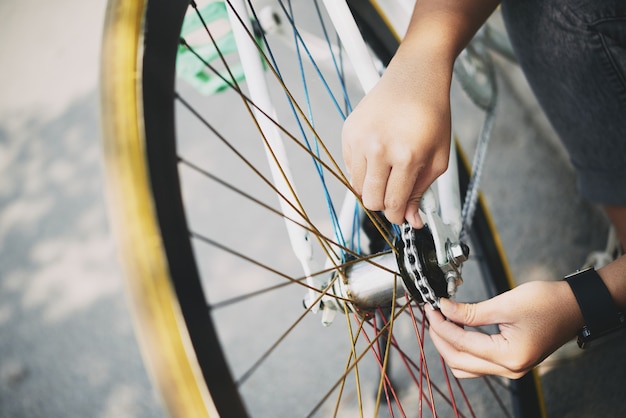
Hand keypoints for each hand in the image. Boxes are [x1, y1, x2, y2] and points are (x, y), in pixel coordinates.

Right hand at [342, 70, 450, 227]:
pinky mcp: (348, 132)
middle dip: (384, 204)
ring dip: (372, 187)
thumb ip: (422, 191)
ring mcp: (360, 140)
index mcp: (406, 156)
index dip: (398, 216)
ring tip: (388, 172)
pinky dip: (362, 170)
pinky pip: (349, 167)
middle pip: (370, 200)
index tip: (402, 215)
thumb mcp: (438, 157)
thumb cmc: (431, 114)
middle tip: (395, 194)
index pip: (393, 204)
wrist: (415, 76)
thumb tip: (412, 220)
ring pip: (357, 187)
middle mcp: (379, 148)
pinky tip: (378, 155)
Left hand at [424, 280, 583, 378]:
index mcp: (509, 356)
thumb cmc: (548, 302)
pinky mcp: (512, 361)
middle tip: (433, 315)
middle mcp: (510, 369)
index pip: (462, 344)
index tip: (431, 309)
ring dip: (450, 346)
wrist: (575, 306)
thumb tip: (444, 309)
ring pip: (467, 366)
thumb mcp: (505, 303)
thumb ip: (471, 311)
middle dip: (441, 338)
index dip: (442, 325)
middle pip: (459, 361)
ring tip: (443, 322)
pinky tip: (458, 328)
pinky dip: (464, 348)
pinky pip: (479, 362)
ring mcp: (511, 368)